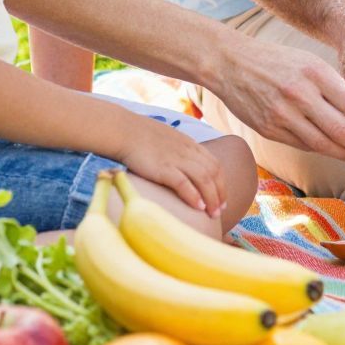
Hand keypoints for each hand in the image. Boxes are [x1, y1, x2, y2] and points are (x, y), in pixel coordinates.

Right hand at [108, 108, 226, 217]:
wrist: (123, 130)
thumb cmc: (141, 137)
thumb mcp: (169, 140)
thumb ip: (179, 151)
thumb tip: (182, 168)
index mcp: (190, 144)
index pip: (215, 164)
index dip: (221, 183)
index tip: (221, 198)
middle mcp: (187, 151)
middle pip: (214, 173)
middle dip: (220, 193)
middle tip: (219, 210)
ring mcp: (176, 159)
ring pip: (204, 179)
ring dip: (212, 198)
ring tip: (212, 214)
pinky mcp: (163, 168)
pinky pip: (184, 183)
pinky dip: (194, 196)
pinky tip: (199, 207)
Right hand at [213, 34, 344, 165]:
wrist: (231, 63)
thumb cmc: (277, 61)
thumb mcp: (310, 63)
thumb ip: (335, 87)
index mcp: (316, 73)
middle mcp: (300, 94)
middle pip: (344, 130)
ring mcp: (283, 114)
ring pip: (325, 144)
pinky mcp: (270, 129)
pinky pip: (305, 145)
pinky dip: (325, 151)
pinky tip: (338, 153)